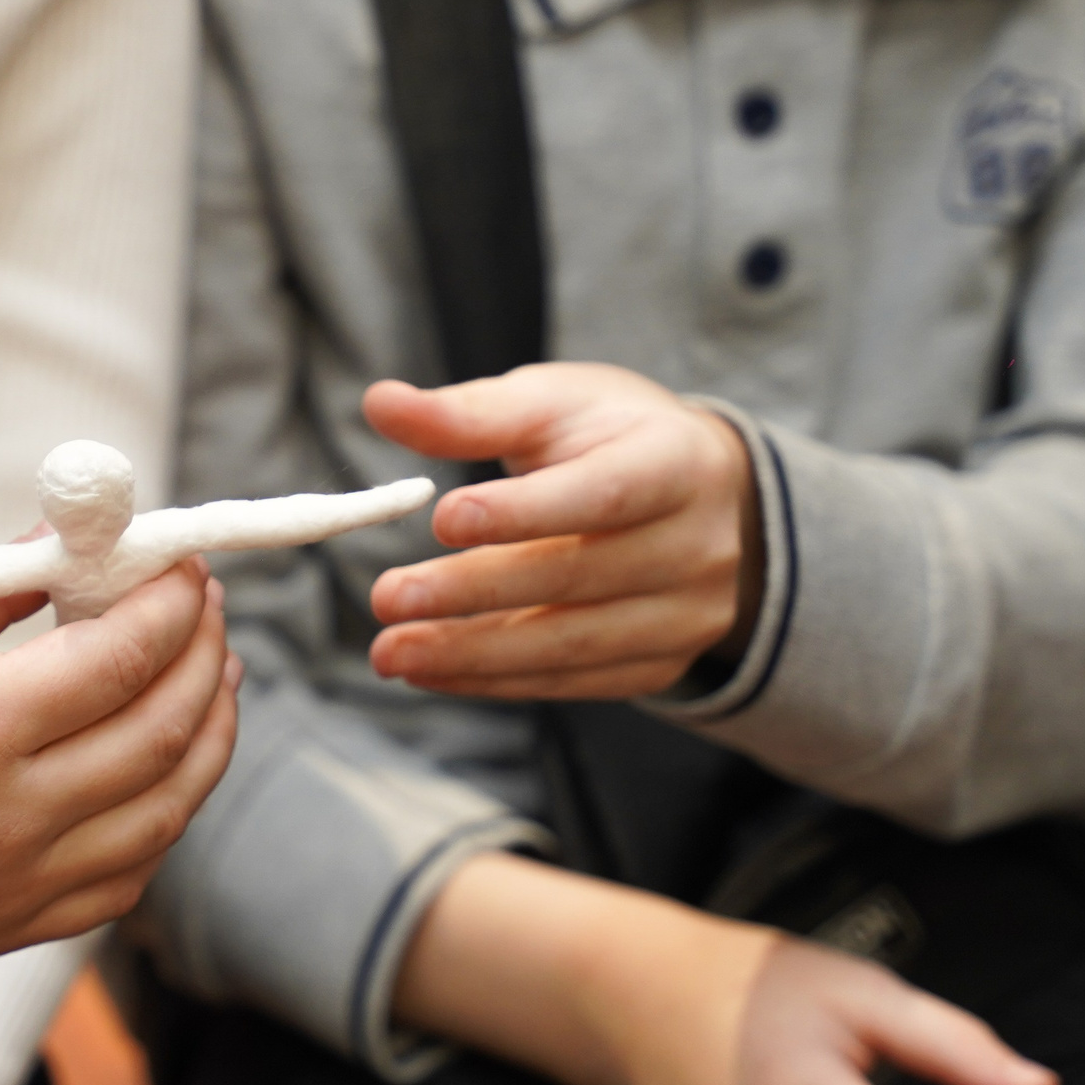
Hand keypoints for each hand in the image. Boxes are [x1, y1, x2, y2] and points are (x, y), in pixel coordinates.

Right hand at [0, 559, 241, 1014]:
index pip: (122, 658)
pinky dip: (161, 822)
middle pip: (164, 734)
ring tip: (212, 678)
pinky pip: (120, 884)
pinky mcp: (1, 933)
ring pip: (164, 816)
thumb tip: (67, 542)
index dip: (170, 602)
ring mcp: (10, 891)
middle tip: (203, 605)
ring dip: (206, 739)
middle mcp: (7, 823)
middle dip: (204, 657)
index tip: (180, 561)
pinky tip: (158, 773)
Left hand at [359, 367, 763, 699]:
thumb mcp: (555, 404)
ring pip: (570, 644)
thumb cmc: (612, 439)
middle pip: (576, 576)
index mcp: (677, 461)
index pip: (602, 494)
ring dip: (470, 654)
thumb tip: (379, 403)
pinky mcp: (659, 664)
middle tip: (388, 598)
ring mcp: (684, 615)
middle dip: (472, 592)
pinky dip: (493, 680)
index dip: (524, 512)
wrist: (704, 500)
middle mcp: (695, 545)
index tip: (442, 518)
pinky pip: (569, 680)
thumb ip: (471, 412)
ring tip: (392, 650)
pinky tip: (431, 670)